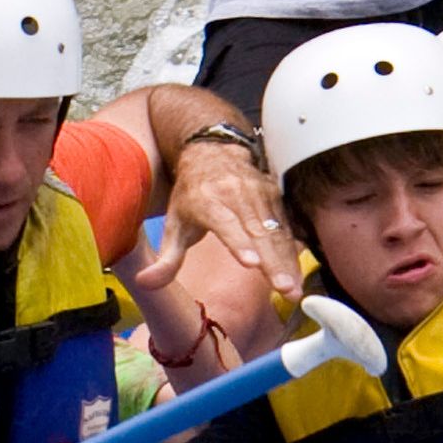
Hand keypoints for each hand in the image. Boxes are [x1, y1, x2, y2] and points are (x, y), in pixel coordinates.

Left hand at [142, 136, 302, 299]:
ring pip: (277, 232)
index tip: (252, 263)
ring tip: (293, 289)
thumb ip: (165, 258)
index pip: (225, 224)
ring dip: (288, 262)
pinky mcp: (275, 196)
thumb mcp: (174, 223)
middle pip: (259, 232)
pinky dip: (293, 252)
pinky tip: (297, 275)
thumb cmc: (192, 194)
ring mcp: (259, 194)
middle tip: (285, 289)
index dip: (239, 243)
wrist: (214, 153)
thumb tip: (144, 283)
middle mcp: (237, 195)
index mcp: (208, 201)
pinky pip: (286, 227)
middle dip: (273, 263)